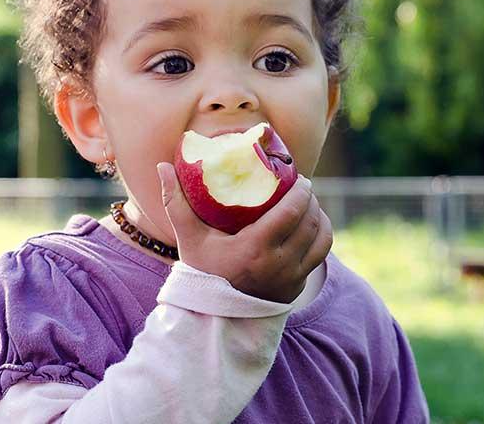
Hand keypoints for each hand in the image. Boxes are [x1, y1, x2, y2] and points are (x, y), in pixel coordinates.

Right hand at [156, 162, 332, 303]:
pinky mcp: (297, 287)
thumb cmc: (201, 271)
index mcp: (255, 248)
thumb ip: (175, 201)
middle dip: (311, 200)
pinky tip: (313, 226)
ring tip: (311, 204)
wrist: (214, 317)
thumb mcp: (188, 237)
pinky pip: (320, 256)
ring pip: (321, 240)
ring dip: (320, 217)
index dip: (301, 192)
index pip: (291, 213)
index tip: (300, 177)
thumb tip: (161, 166)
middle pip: (309, 223)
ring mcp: (291, 278)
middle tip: (304, 186)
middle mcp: (279, 264)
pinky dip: (321, 237)